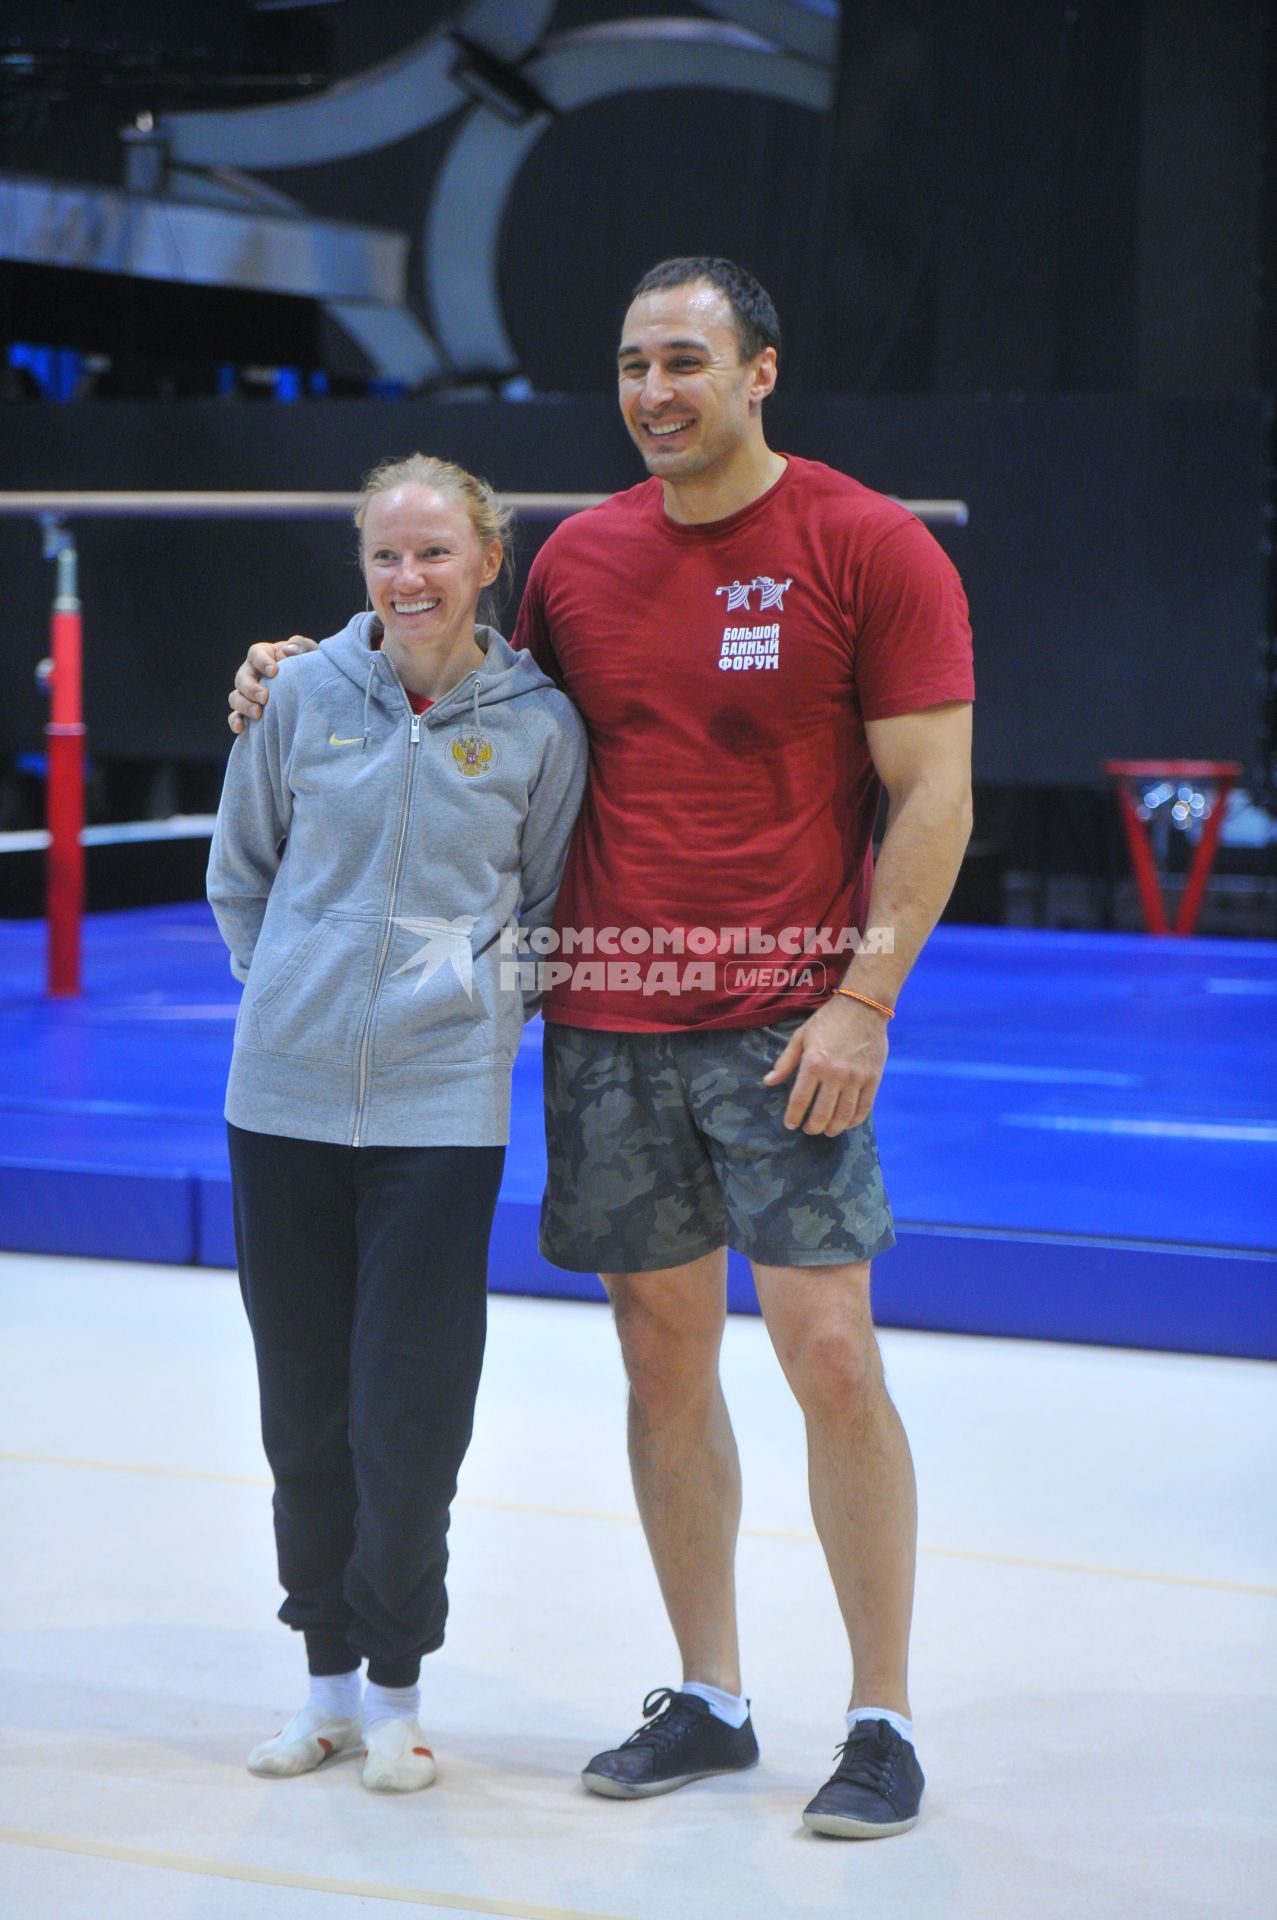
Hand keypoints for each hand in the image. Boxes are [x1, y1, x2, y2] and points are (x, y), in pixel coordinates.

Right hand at [228, 635, 316, 732]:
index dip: (262, 662)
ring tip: (258, 713)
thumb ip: (302, 646)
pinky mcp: (249, 712)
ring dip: (243, 705)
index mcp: (266, 656)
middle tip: (265, 697)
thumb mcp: (312, 654)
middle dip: (251, 688)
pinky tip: (241, 728)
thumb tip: (288, 650)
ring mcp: (248, 694)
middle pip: (241, 677)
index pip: (255, 654)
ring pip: (235, 696)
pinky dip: (235, 721)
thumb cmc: (311, 668)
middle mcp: (253, 673)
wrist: (318, 693)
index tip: (275, 671)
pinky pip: (236, 716)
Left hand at [762, 995, 888, 1134]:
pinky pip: (863, 1108)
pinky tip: (846, 1123)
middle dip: (812, 1127)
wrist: (863, 1007)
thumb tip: (768, 1082)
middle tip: (808, 1130)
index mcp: (814, 1063)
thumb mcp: (801, 1036)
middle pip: (822, 1114)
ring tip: (826, 1130)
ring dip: (833, 1129)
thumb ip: (785, 1062)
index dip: (793, 1117)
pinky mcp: (873, 1079)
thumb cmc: (828, 1020)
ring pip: (843, 1116)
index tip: (790, 1124)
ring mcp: (856, 1078)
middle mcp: (835, 1074)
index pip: (800, 1100)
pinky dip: (853, 1121)